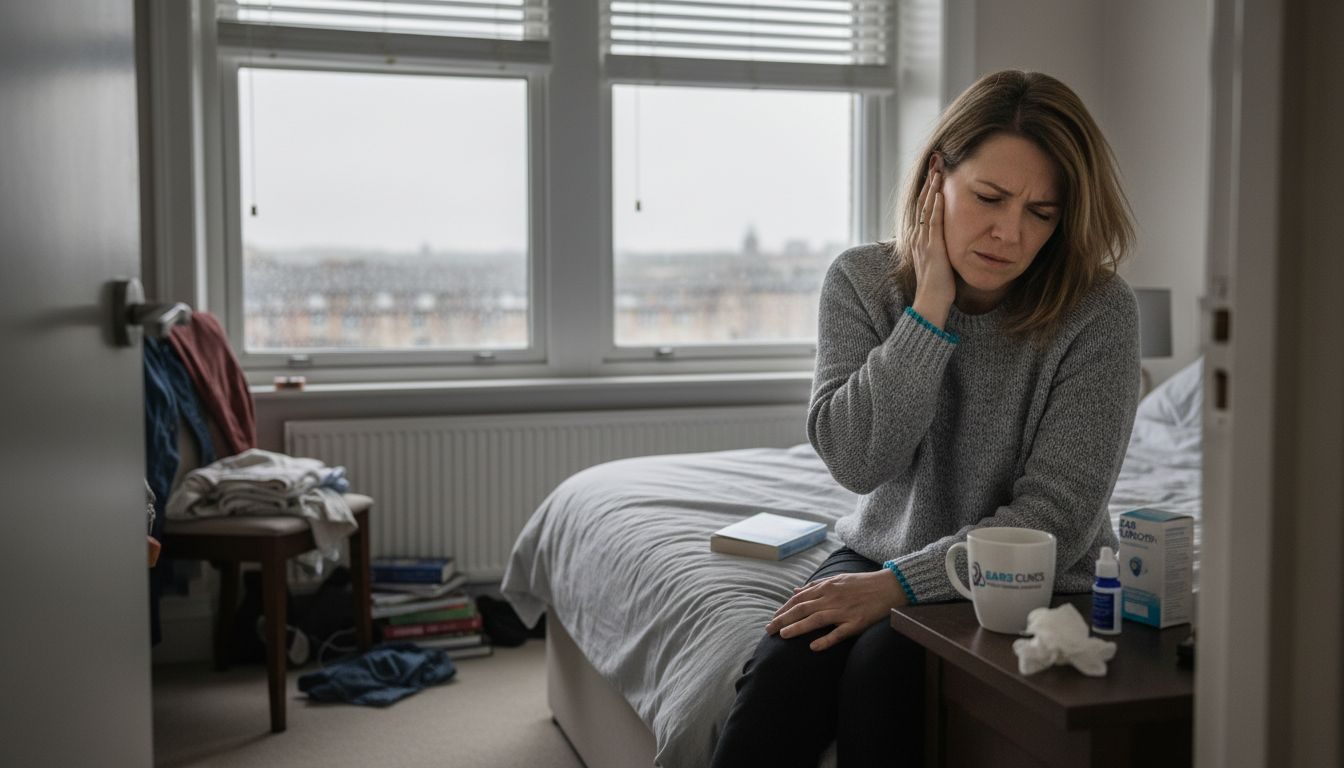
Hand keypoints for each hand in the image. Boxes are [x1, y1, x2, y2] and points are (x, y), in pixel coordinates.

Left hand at [764, 569, 908, 651]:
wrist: (890, 586)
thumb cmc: (862, 584)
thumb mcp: (837, 579)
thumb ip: (816, 585)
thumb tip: (795, 590)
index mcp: (827, 587)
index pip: (799, 599)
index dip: (784, 609)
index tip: (772, 619)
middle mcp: (832, 598)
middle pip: (802, 609)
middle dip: (783, 619)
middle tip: (769, 630)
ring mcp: (844, 611)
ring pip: (816, 620)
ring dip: (797, 628)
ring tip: (783, 636)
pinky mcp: (857, 623)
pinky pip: (839, 633)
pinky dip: (825, 640)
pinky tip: (813, 647)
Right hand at [911, 162, 954, 328]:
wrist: (931, 302)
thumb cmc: (937, 286)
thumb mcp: (938, 261)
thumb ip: (941, 246)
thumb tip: (951, 238)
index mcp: (919, 239)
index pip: (923, 207)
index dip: (928, 188)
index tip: (936, 171)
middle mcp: (918, 237)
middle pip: (922, 202)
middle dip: (929, 181)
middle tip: (936, 161)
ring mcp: (924, 242)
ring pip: (927, 208)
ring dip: (932, 188)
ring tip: (938, 169)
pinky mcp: (933, 248)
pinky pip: (934, 223)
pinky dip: (936, 206)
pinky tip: (940, 193)